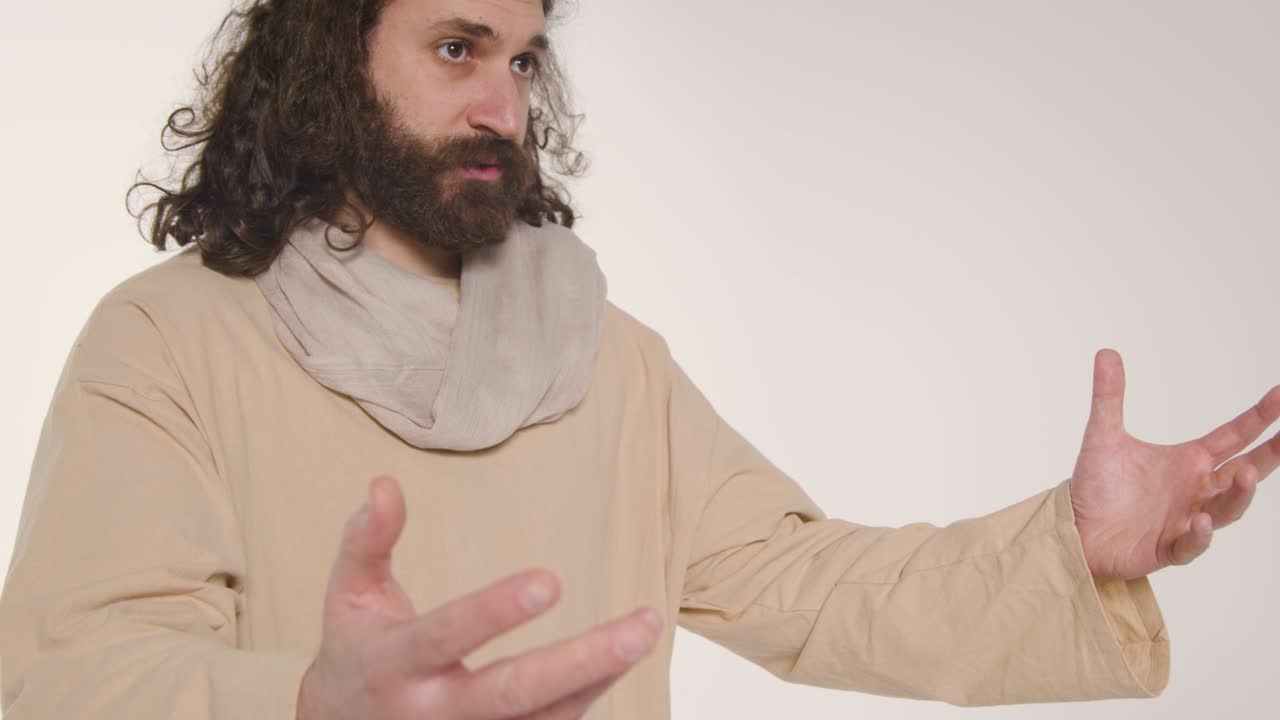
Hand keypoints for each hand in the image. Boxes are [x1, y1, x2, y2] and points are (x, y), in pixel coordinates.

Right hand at [297, 476, 662, 719]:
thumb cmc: (357, 650)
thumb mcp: (347, 594)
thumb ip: (367, 540)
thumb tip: (384, 484)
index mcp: (395, 663)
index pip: (448, 635)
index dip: (496, 611)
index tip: (551, 581)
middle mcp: (432, 711)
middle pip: (512, 693)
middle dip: (580, 662)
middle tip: (638, 628)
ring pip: (542, 718)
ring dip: (598, 677)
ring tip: (644, 632)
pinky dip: (588, 696)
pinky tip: (622, 657)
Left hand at [1069, 349, 1279, 579]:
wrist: (1075, 529)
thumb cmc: (1096, 486)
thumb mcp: (1103, 436)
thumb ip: (1109, 396)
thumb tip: (1106, 351)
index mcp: (1189, 461)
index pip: (1234, 436)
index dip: (1260, 418)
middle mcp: (1195, 489)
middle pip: (1246, 472)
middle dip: (1271, 455)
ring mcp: (1185, 520)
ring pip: (1225, 509)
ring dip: (1239, 495)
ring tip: (1246, 476)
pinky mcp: (1167, 548)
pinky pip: (1190, 545)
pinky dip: (1198, 535)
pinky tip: (1199, 520)